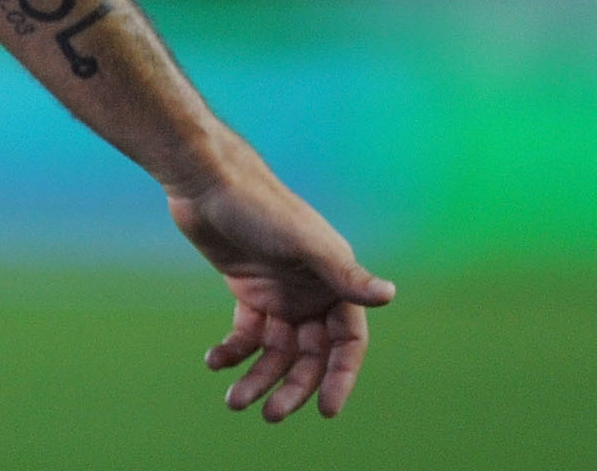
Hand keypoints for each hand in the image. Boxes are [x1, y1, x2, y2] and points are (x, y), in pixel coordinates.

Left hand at [168, 143, 395, 421]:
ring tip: (234, 400)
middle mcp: (311, 291)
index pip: (347, 340)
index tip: (328, 410)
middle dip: (293, 386)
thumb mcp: (302, 243)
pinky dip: (233, 351)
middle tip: (270, 414)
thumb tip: (390, 296)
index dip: (341, 376)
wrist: (207, 181)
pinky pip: (246, 334)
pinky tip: (215, 361)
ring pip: (276, 350)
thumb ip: (343, 274)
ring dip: (258, 376)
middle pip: (310, 354)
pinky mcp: (248, 289)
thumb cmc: (260, 207)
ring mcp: (280, 292)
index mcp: (334, 280)